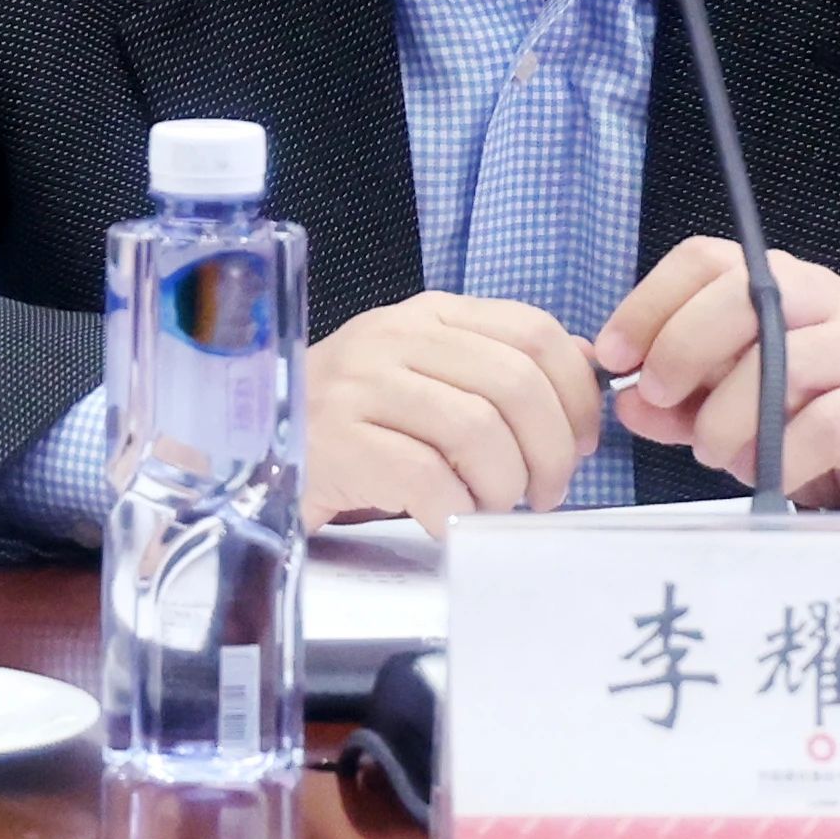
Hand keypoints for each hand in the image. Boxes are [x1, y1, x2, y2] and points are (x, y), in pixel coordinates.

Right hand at [303, 292, 604, 536]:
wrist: (250, 453)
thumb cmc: (357, 426)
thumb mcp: (430, 379)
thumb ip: (500, 369)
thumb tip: (589, 367)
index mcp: (429, 315)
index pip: (534, 332)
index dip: (576, 394)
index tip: (584, 443)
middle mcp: (394, 338)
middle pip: (515, 383)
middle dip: (551, 451)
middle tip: (546, 493)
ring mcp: (358, 386)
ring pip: (477, 431)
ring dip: (503, 486)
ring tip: (492, 509)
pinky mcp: (332, 442)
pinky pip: (425, 478)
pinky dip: (454, 512)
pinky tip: (447, 522)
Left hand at [592, 239, 839, 511]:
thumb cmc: (820, 420)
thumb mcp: (736, 407)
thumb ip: (681, 403)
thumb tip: (627, 400)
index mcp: (776, 287)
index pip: (705, 260)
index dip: (649, 302)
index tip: (613, 357)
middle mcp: (823, 301)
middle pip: (743, 295)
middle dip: (684, 348)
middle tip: (661, 399)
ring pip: (783, 361)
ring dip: (731, 417)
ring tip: (717, 453)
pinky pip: (828, 424)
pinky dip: (785, 457)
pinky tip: (773, 476)